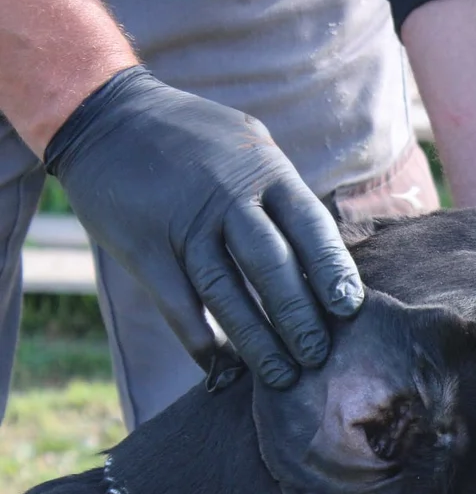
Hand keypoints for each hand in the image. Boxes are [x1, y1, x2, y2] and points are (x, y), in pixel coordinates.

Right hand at [44, 66, 363, 389]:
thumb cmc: (197, 144)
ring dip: (256, 341)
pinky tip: (220, 367)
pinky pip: (177, 303)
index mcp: (264, 171)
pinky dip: (199, 340)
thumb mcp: (250, 149)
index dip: (331, 270)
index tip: (350, 310)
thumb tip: (330, 258)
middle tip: (319, 357)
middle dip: (298, 317)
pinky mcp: (142, 245)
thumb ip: (284, 197)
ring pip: (225, 291)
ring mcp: (182, 221)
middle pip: (271, 264)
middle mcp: (227, 195)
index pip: (310, 225)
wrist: (108, 116)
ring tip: (282, 377)